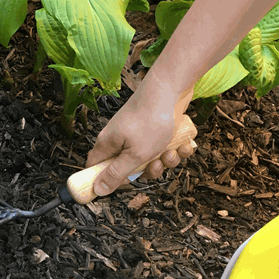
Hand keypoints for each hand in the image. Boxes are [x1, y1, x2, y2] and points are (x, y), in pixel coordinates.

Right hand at [86, 82, 197, 196]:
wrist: (171, 88)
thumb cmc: (151, 120)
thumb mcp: (134, 155)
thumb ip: (116, 174)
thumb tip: (97, 190)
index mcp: (108, 144)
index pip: (96, 168)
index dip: (105, 180)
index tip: (123, 185)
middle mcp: (121, 138)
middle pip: (129, 167)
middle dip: (148, 170)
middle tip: (156, 164)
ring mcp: (139, 133)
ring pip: (150, 158)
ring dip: (165, 160)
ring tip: (172, 150)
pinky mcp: (155, 128)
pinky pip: (163, 147)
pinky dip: (175, 148)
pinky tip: (182, 143)